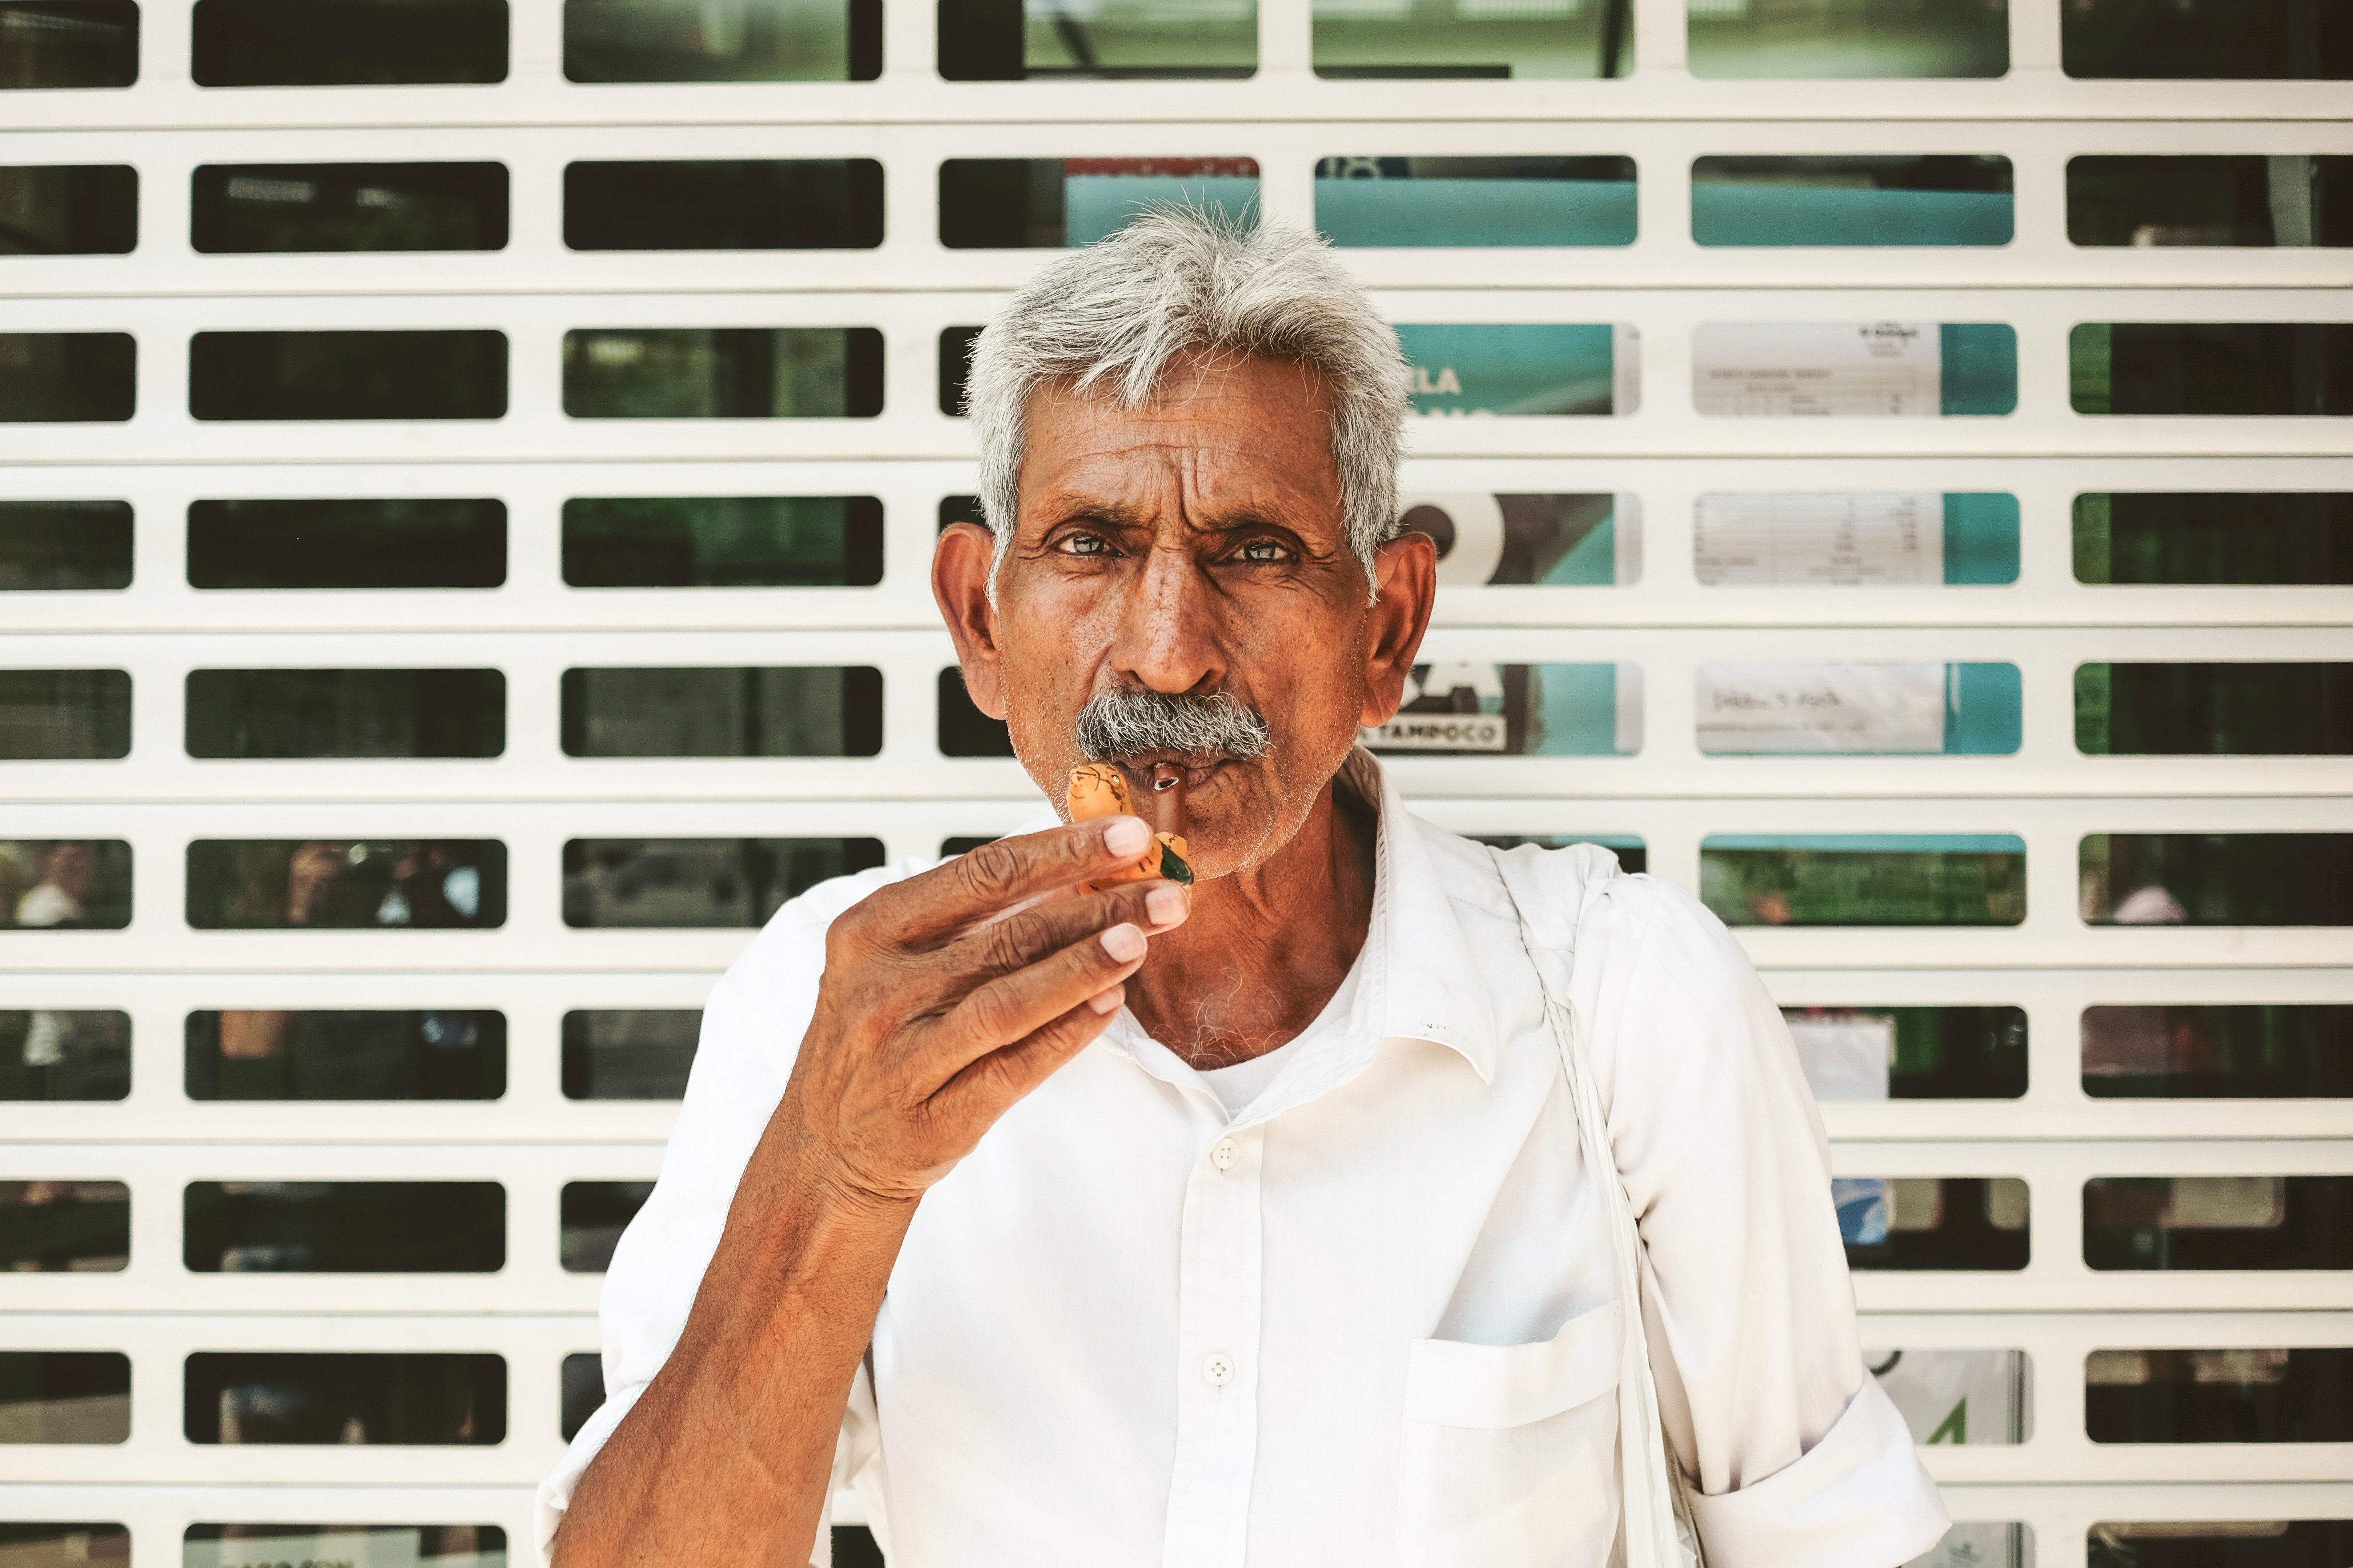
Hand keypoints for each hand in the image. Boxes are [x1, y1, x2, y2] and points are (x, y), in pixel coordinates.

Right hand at [783, 815, 1187, 1204]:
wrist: (827, 1148)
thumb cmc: (879, 1037)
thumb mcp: (896, 960)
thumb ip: (971, 918)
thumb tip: (1080, 870)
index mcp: (869, 931)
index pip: (981, 875)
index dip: (1062, 852)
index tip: (1127, 836)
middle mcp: (878, 989)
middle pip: (1007, 934)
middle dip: (1097, 905)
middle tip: (1163, 889)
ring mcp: (901, 1057)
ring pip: (1009, 1000)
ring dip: (1085, 965)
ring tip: (1142, 938)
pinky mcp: (931, 1117)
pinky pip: (1013, 1067)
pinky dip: (1067, 1033)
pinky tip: (1111, 1003)